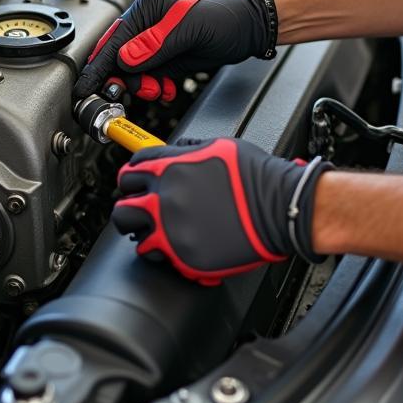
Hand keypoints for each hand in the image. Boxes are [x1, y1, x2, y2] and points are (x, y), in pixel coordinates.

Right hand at [73, 0, 271, 102]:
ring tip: (157, 89)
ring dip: (141, 86)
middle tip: (139, 90)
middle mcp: (147, 25)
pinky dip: (154, 88)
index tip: (86, 88)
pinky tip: (165, 90)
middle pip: (119, 59)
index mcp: (146, 8)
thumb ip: (155, 44)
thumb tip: (125, 59)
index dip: (99, 66)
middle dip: (125, 79)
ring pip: (133, 72)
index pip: (114, 41)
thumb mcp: (189, 28)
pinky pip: (149, 78)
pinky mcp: (167, 58)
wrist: (250, 27)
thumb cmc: (224, 16)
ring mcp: (156, 43)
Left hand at [112, 138, 332, 284]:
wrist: (279, 206)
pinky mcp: (184, 256)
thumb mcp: (218, 145)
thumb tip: (175, 152)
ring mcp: (171, 230)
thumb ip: (188, 150)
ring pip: (134, 235)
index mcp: (169, 168)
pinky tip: (174, 246)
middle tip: (143, 209)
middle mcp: (164, 199)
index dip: (134, 176)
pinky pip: (157, 257)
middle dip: (131, 206)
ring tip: (156, 231)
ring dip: (144, 232)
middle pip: (123, 206)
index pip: (130, 170)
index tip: (138, 182)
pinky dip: (163, 252)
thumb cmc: (255, 175)